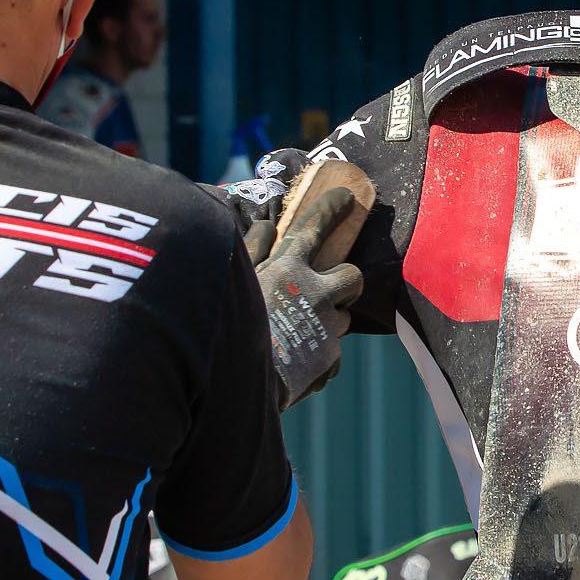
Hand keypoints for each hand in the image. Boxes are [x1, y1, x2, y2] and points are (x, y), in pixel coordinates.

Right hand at [255, 176, 366, 405]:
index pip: (316, 228)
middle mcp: (317, 292)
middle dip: (346, 282)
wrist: (236, 381)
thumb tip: (264, 226)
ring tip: (295, 337)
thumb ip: (251, 251)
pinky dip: (316, 358)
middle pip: (353, 276)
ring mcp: (327, 327)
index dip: (333, 209)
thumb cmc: (226, 326)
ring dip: (327, 323)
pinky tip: (291, 365)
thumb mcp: (234, 282)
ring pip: (343, 318)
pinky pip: (330, 354)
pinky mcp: (329, 359)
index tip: (349, 198)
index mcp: (289, 267)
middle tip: (327, 291)